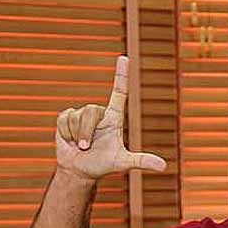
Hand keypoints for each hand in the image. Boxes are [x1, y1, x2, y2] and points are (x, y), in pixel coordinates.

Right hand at [55, 55, 165, 179]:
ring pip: (76, 117)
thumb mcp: (123, 163)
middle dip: (86, 133)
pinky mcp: (66, 116)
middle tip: (87, 148)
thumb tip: (163, 166)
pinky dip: (65, 134)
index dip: (121, 75)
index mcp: (114, 118)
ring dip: (76, 136)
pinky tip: (70, 140)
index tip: (124, 58)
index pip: (119, 93)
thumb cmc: (103, 164)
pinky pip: (64, 119)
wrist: (80, 170)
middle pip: (90, 112)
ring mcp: (82, 114)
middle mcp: (99, 113)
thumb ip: (142, 162)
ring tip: (81, 145)